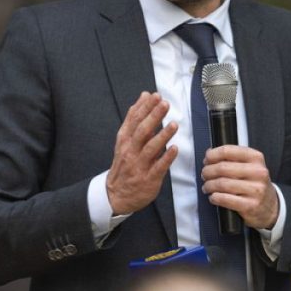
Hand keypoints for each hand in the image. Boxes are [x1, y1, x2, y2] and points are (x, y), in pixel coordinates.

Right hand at [107, 92, 178, 214]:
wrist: (116, 194)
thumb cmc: (125, 163)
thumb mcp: (125, 140)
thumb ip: (136, 118)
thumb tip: (144, 96)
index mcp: (125, 140)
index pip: (133, 121)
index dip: (144, 108)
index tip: (154, 96)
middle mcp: (130, 151)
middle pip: (142, 132)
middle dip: (153, 117)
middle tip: (164, 104)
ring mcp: (139, 165)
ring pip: (150, 149)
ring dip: (162, 136)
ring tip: (173, 125)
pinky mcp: (148, 179)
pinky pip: (158, 168)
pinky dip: (166, 158)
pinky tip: (174, 149)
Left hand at [201, 145, 278, 229]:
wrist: (270, 206)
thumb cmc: (254, 183)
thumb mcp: (250, 166)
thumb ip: (232, 158)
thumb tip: (209, 154)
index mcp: (256, 158)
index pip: (228, 151)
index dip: (213, 155)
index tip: (207, 159)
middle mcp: (258, 172)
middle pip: (223, 168)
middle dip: (208, 171)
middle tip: (205, 175)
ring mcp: (255, 190)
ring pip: (222, 184)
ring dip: (209, 185)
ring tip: (207, 187)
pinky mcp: (250, 205)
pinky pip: (225, 199)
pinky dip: (214, 198)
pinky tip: (213, 197)